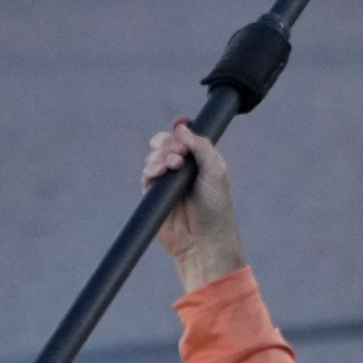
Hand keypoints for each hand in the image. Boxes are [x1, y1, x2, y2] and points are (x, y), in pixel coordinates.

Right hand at [144, 119, 245, 291]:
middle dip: (168, 141)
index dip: (182, 129)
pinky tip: (158, 171)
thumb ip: (201, 147)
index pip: (188, 138)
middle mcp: (185, 169)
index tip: (180, 122)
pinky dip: (151, 168)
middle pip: (167, 143)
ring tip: (173, 165)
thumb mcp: (216, 172)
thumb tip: (182, 127)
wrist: (203, 240)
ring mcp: (168, 181)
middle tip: (178, 152)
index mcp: (203, 161)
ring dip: (161, 155)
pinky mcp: (154, 195)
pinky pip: (147, 174)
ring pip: (155, 156)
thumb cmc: (216, 207)